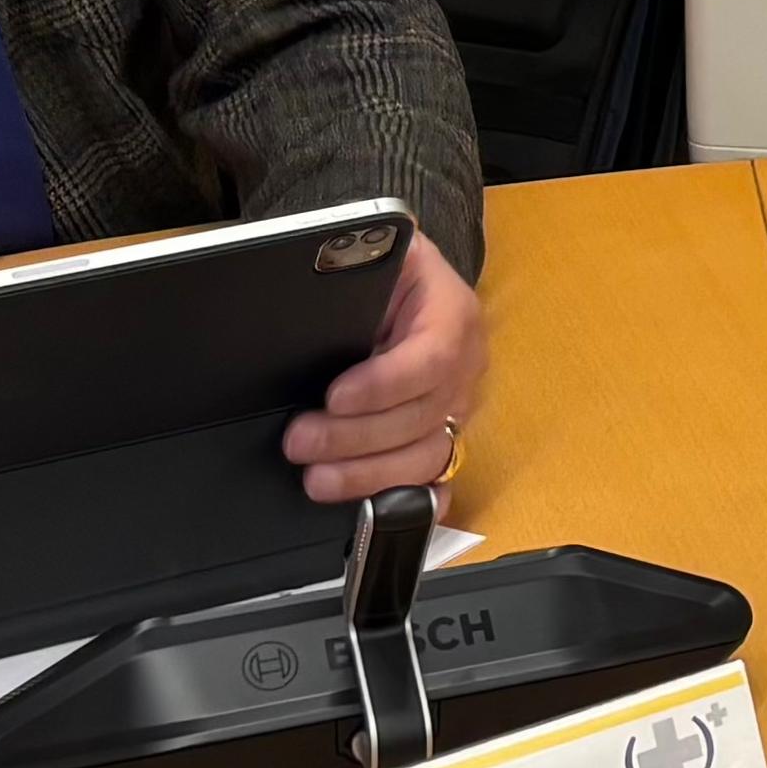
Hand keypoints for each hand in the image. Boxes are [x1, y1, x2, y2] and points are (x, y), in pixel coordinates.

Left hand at [291, 233, 485, 503]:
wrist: (401, 283)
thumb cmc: (382, 271)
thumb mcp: (372, 257)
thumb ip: (351, 278)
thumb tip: (303, 299)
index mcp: (453, 313)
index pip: (432, 357)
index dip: (384, 385)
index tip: (334, 397)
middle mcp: (466, 365)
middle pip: (424, 417)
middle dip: (356, 439)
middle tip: (300, 442)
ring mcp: (459, 407)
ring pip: (428, 456)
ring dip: (370, 476)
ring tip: (318, 480)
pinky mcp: (446, 437)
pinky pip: (438, 479)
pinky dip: (410, 501)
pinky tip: (378, 510)